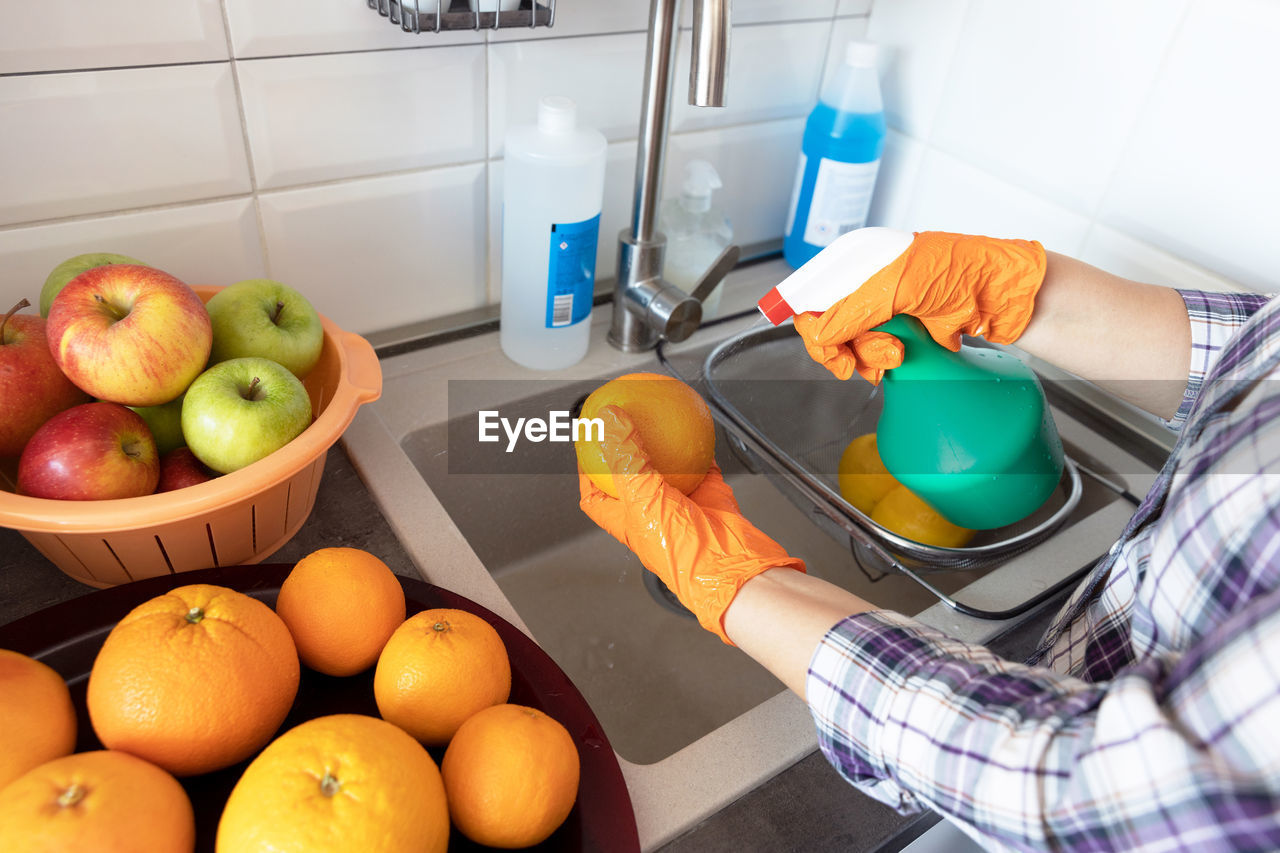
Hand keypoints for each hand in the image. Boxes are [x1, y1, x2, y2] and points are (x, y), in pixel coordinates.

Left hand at [578, 406, 804, 643]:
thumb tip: (609, 420)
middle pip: (632, 477)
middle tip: (623, 424)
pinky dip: (701, 448)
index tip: (585, 445)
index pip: (596, 494)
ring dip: (663, 446)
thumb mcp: (642, 498)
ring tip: (655, 418)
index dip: (587, 472)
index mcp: (626, 519)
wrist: (729, 564)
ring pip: (669, 468)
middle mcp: (652, 510)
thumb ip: (626, 457)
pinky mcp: (710, 495)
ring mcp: (682, 503)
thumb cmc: (679, 548)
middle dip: (626, 454)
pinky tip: (697, 427)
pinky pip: (704, 465)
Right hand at [792, 231, 1046, 382]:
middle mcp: (863, 284)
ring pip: (847, 345)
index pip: (811, 294)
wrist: (997, 295)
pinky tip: (897, 360)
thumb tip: (820, 334)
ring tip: (895, 353)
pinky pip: (869, 355)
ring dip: (866, 355)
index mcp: (857, 260)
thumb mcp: (898, 287)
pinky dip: (877, 363)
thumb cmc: (957, 272)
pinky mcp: (895, 333)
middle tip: (852, 361)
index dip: (810, 321)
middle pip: (825, 325)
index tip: (822, 343)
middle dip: (839, 346)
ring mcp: (879, 310)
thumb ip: (854, 310)